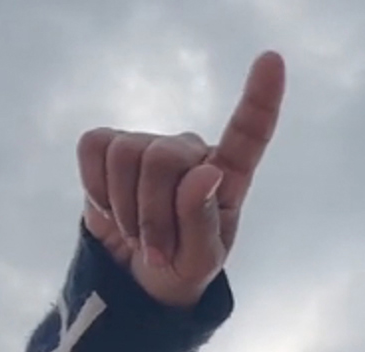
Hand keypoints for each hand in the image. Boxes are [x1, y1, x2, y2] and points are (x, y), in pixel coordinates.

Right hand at [77, 51, 285, 308]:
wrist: (134, 277)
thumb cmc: (181, 266)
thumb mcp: (200, 260)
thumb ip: (203, 220)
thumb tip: (206, 172)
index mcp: (226, 177)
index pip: (248, 134)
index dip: (260, 99)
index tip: (271, 60)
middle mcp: (189, 151)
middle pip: (162, 158)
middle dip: (152, 216)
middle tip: (155, 251)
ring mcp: (149, 145)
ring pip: (125, 155)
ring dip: (125, 210)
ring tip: (136, 234)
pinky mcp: (109, 146)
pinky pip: (93, 149)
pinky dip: (96, 190)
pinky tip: (111, 209)